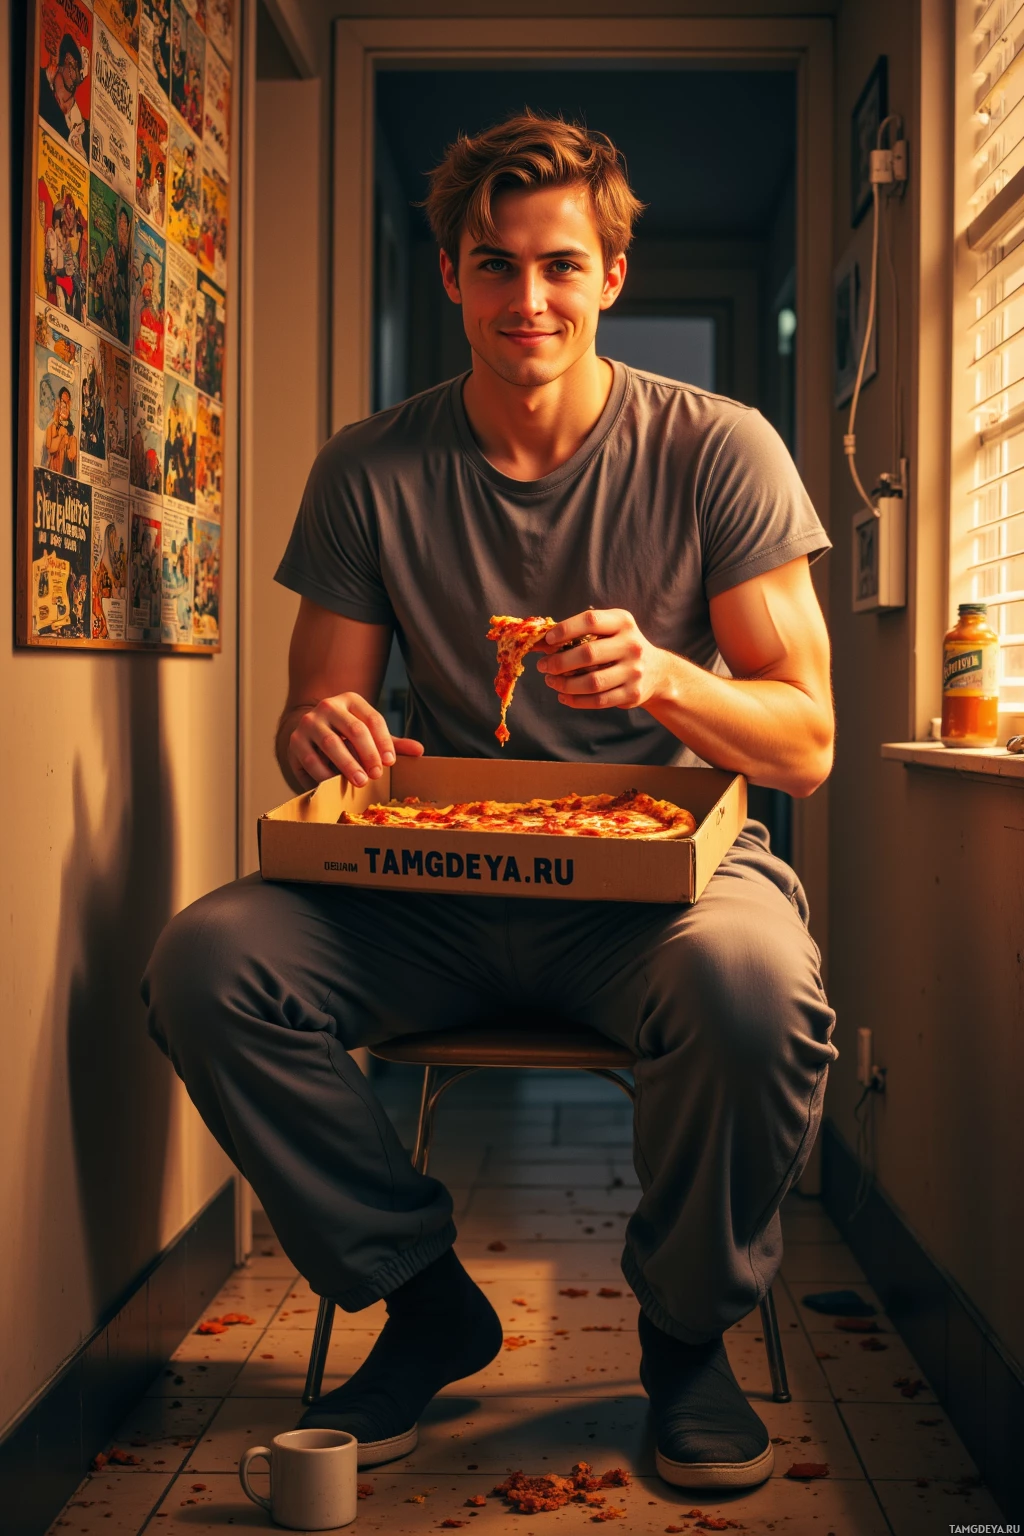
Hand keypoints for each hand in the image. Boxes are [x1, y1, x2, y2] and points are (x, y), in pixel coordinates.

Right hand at [286, 692, 423, 790]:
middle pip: (354, 729)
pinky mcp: (296, 740)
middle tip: (377, 775)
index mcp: (351, 700)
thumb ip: (392, 743)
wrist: (310, 735)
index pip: (372, 719)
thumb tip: (420, 751)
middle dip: (368, 754)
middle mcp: (329, 706)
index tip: (390, 763)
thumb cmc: (346, 737)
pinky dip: (324, 773)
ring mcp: (310, 722)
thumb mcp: (369, 736)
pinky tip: (334, 783)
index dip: (384, 742)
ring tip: (360, 781)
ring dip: (348, 764)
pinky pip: (311, 759)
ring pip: (332, 743)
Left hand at [536, 608, 672, 710]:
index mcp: (623, 622)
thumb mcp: (607, 631)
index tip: (547, 640)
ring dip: (564, 684)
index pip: (591, 621)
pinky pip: (598, 701)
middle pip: (588, 654)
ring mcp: (634, 671)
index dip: (565, 629)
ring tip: (550, 681)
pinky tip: (563, 696)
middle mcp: (632, 645)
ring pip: (591, 682)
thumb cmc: (619, 647)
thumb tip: (538, 642)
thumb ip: (577, 634)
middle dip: (559, 662)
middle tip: (543, 666)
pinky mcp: (633, 694)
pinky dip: (576, 700)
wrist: (657, 671)